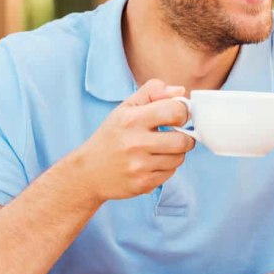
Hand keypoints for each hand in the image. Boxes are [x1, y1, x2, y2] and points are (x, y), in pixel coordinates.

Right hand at [69, 79, 195, 202]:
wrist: (89, 171)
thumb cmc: (112, 136)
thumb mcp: (125, 108)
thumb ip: (152, 92)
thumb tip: (180, 90)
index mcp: (131, 119)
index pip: (175, 111)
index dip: (183, 112)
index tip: (177, 116)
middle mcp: (135, 143)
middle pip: (183, 141)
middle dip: (185, 137)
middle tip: (176, 135)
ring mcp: (139, 166)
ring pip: (179, 158)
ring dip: (176, 153)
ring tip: (161, 149)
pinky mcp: (142, 183)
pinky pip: (170, 173)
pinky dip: (166, 167)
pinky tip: (152, 162)